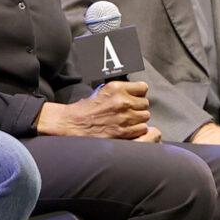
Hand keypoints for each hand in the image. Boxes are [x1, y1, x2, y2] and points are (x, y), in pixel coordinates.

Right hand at [39, 80, 153, 140]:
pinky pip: (142, 129)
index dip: (139, 94)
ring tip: (127, 121)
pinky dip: (136, 130)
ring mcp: (124, 117)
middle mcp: (122, 101)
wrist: (73, 123)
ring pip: (145, 116)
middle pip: (145, 103)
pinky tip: (127, 129)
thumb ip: (121, 92)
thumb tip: (137, 95)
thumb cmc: (86, 109)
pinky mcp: (124, 131)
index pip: (143, 88)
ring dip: (138, 119)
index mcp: (117, 88)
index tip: (135, 98)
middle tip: (129, 112)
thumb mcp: (103, 91)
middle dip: (138, 108)